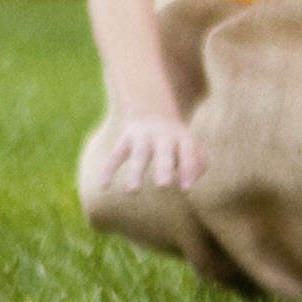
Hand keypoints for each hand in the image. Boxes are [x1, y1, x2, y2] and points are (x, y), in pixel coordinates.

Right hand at [84, 112, 200, 193]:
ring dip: (136, 172)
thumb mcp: (192, 146)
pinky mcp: (125, 139)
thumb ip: (198, 165)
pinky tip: (103, 187)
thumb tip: (187, 185)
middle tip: (164, 186)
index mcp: (183, 138)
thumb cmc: (177, 139)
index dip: (188, 170)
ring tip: (133, 191)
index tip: (186, 189)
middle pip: (164, 153)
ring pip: (139, 155)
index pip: (188, 153)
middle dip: (164, 169)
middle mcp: (163, 136)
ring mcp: (143, 136)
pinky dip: (108, 170)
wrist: (152, 109)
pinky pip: (115, 155)